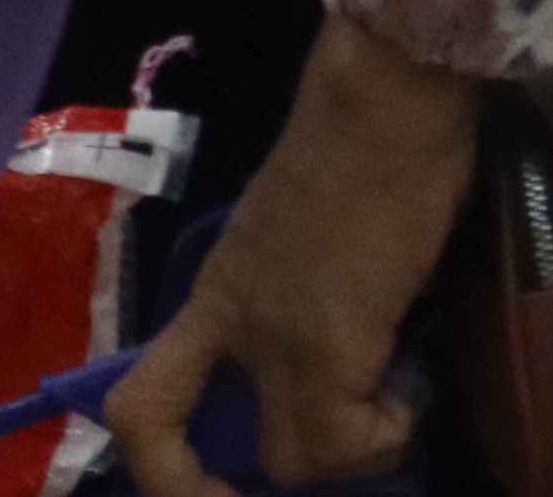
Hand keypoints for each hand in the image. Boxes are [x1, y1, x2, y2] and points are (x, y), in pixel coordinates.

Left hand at [102, 16, 481, 496]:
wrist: (390, 95)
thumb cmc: (364, 142)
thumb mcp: (303, 235)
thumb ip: (298, 299)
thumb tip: (352, 358)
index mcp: (219, 294)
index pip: (139, 402)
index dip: (162, 468)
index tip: (220, 483)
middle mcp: (229, 319)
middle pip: (158, 439)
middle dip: (221, 492)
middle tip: (328, 455)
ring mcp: (272, 333)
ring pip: (290, 462)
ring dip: (351, 452)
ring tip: (392, 404)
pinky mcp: (327, 340)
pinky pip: (347, 439)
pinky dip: (389, 432)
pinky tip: (413, 385)